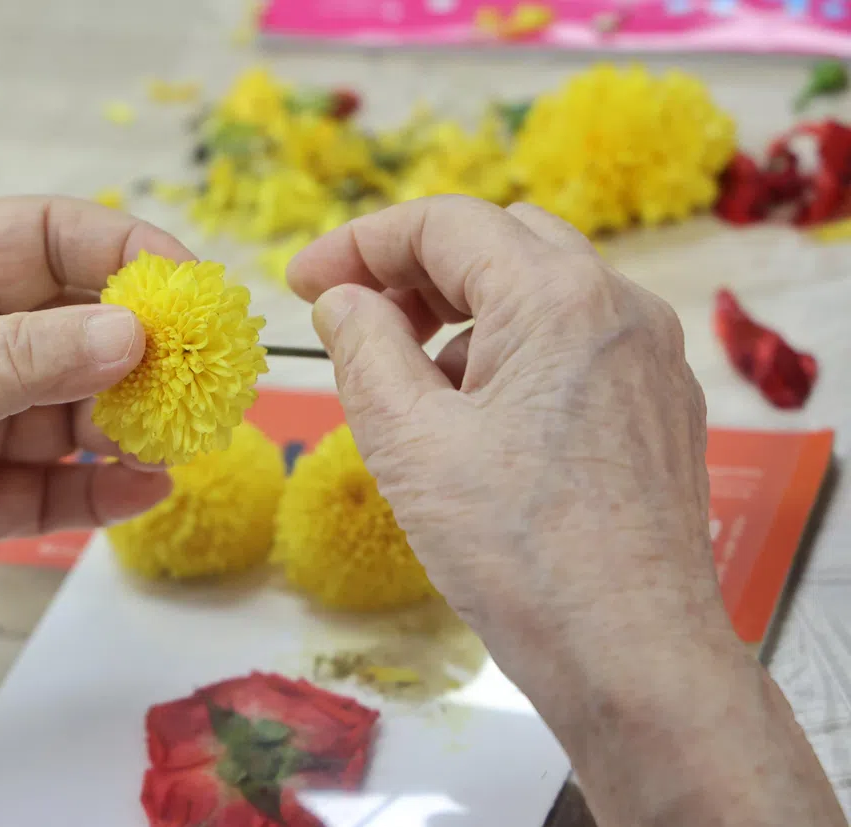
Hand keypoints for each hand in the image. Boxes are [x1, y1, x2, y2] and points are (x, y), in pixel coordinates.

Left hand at [0, 197, 189, 572]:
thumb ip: (17, 356)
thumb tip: (129, 336)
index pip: (55, 239)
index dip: (127, 249)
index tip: (187, 281)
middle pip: (84, 329)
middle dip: (147, 352)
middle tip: (201, 375)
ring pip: (80, 414)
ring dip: (135, 426)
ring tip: (178, 440)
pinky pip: (55, 489)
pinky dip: (105, 493)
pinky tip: (146, 490)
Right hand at [288, 196, 842, 826]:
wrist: (632, 656)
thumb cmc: (517, 552)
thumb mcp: (409, 440)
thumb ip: (363, 347)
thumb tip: (343, 301)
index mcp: (557, 298)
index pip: (445, 223)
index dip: (359, 243)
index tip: (301, 283)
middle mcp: (619, 308)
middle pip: (500, 244)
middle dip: (416, 271)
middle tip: (354, 322)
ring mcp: (649, 359)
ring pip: (540, 295)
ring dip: (463, 318)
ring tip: (412, 391)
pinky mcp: (657, 409)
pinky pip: (573, 346)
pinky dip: (510, 357)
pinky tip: (478, 427)